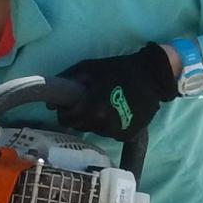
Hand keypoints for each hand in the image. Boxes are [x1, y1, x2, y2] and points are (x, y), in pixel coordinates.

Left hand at [49, 45, 178, 140]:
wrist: (152, 76)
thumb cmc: (118, 69)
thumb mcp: (89, 67)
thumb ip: (67, 80)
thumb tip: (50, 102)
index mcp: (92, 107)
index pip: (66, 118)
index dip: (64, 111)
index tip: (68, 104)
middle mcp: (103, 123)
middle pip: (78, 126)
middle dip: (77, 116)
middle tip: (84, 104)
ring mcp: (115, 131)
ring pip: (93, 130)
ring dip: (93, 121)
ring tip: (101, 105)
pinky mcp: (126, 135)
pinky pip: (108, 133)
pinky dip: (107, 125)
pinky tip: (113, 112)